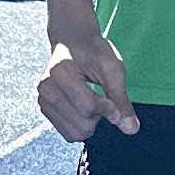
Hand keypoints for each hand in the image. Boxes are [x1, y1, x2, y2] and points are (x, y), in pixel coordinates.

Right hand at [36, 23, 135, 139]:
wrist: (72, 40)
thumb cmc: (93, 51)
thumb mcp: (113, 68)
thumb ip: (121, 100)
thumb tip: (131, 129)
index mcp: (60, 72)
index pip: (88, 106)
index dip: (109, 109)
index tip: (117, 104)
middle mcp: (46, 89)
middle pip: (82, 125)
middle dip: (99, 117)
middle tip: (103, 99)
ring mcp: (43, 100)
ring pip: (75, 134)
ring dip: (91, 124)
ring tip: (93, 103)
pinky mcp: (44, 109)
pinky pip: (69, 134)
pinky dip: (82, 126)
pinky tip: (84, 108)